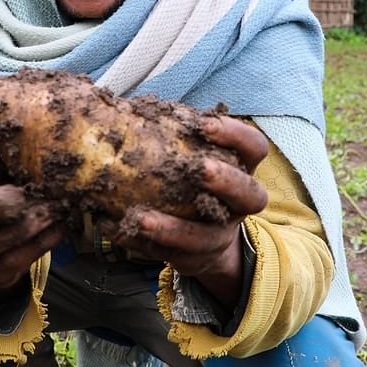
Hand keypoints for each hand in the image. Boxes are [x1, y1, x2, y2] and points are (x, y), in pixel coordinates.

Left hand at [106, 116, 268, 308]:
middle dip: (225, 181)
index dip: (235, 135)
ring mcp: (218, 236)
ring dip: (172, 228)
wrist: (207, 243)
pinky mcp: (192, 259)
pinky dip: (137, 241)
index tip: (205, 125)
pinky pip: (166, 254)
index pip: (254, 148)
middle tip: (199, 168)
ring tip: (140, 216)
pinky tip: (112, 227)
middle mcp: (238, 206)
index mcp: (243, 170)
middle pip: (250, 195)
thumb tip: (128, 107)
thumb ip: (175, 137)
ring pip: (203, 237)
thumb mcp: (194, 157)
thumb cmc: (194, 183)